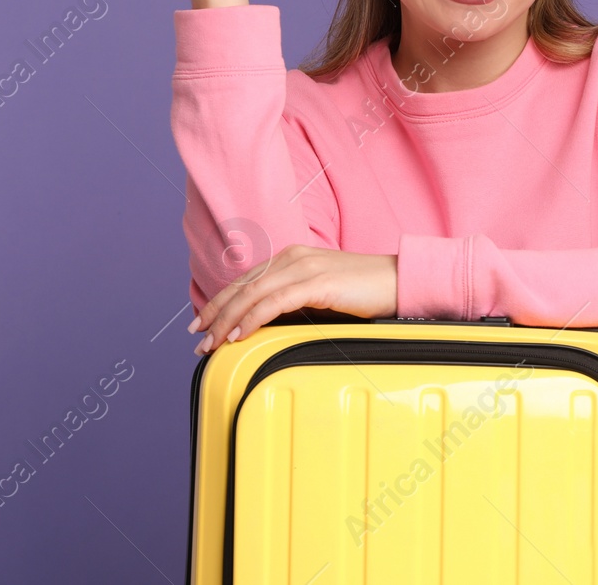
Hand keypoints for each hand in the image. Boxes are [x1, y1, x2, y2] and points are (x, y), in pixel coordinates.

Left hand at [189, 245, 396, 352]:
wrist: (401, 280)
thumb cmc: (366, 291)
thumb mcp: (323, 294)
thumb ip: (295, 302)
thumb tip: (268, 325)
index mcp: (292, 256)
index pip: (246, 280)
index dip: (219, 301)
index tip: (201, 323)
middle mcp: (293, 257)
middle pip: (242, 286)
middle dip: (214, 313)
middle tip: (196, 338)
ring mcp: (304, 267)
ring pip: (252, 294)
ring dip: (227, 320)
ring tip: (211, 342)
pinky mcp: (317, 282)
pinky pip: (274, 302)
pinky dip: (252, 318)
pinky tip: (239, 334)